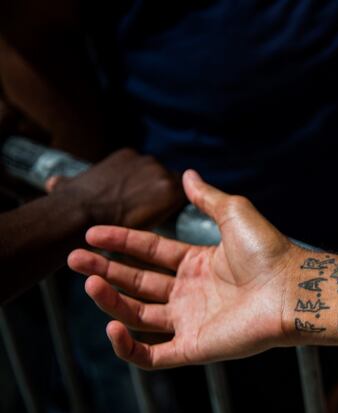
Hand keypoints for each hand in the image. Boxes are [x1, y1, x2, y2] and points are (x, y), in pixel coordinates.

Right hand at [47, 148, 183, 228]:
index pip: (149, 174)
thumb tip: (53, 183)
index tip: (139, 208)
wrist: (76, 214)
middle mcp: (147, 159)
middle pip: (166, 182)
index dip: (147, 193)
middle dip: (161, 200)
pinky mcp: (169, 189)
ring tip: (158, 227)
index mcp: (127, 157)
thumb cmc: (69, 204)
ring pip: (175, 193)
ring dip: (168, 209)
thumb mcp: (65, 185)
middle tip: (153, 221)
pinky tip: (165, 229)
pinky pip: (183, 203)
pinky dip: (175, 215)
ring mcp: (160, 172)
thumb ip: (65, 183)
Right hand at [68, 170, 297, 367]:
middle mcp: (191, 293)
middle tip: (73, 259)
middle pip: (137, 283)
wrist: (290, 288)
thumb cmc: (268, 251)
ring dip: (110, 300)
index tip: (92, 233)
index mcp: (198, 264)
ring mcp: (191, 321)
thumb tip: (186, 174)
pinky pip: (152, 355)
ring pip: (137, 315)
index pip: (150, 252)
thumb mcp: (233, 213)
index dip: (121, 242)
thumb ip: (207, 197)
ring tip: (88, 282)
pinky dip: (128, 346)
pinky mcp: (194, 347)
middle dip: (105, 270)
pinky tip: (110, 326)